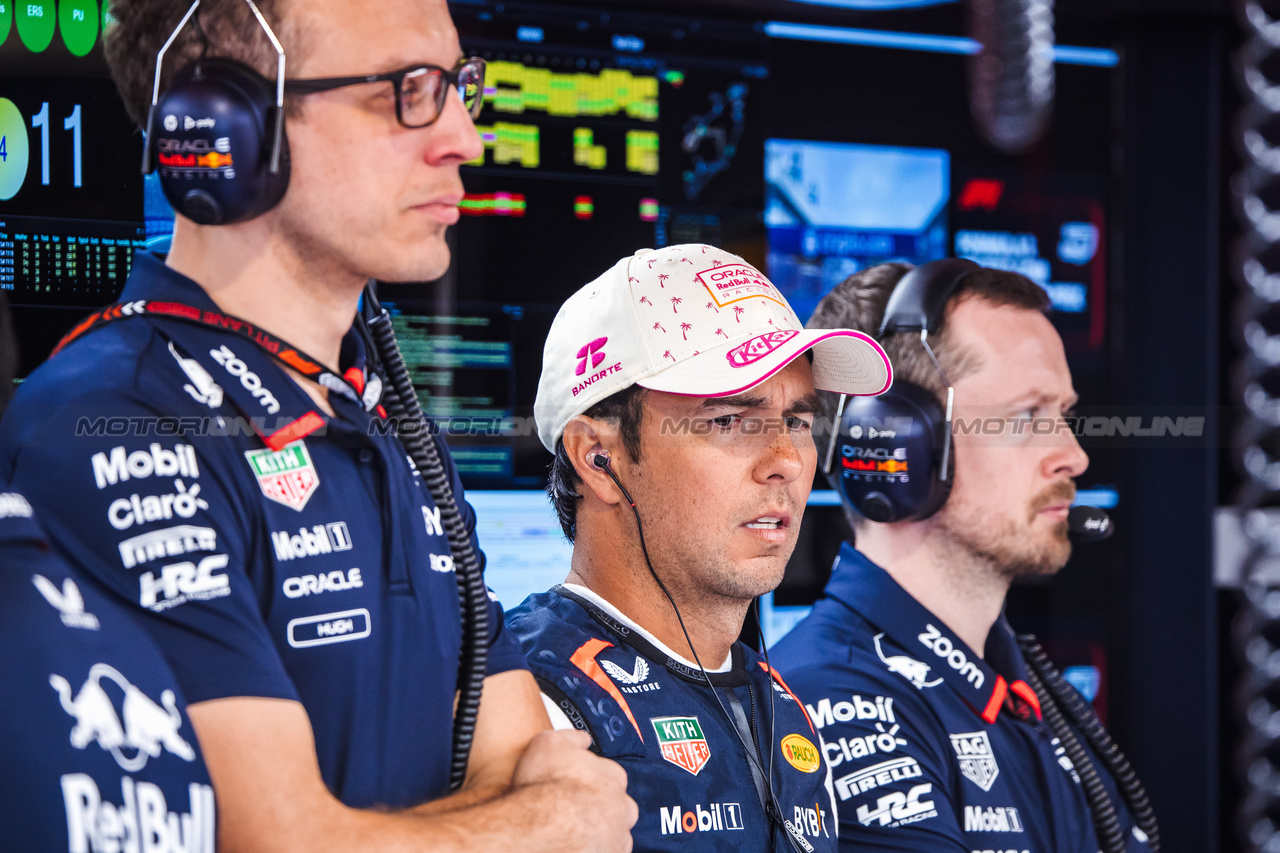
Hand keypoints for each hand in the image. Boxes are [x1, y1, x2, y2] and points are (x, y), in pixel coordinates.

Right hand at [512, 730, 636, 851]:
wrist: (539, 829)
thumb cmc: (543, 786)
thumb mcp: (549, 743)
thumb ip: (572, 738)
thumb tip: (584, 740)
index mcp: (613, 776)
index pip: (610, 776)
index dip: (590, 781)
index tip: (576, 786)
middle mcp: (623, 807)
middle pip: (616, 806)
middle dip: (600, 808)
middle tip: (574, 811)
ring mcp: (618, 837)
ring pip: (613, 833)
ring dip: (599, 831)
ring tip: (573, 832)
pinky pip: (606, 851)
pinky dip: (595, 848)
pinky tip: (575, 845)